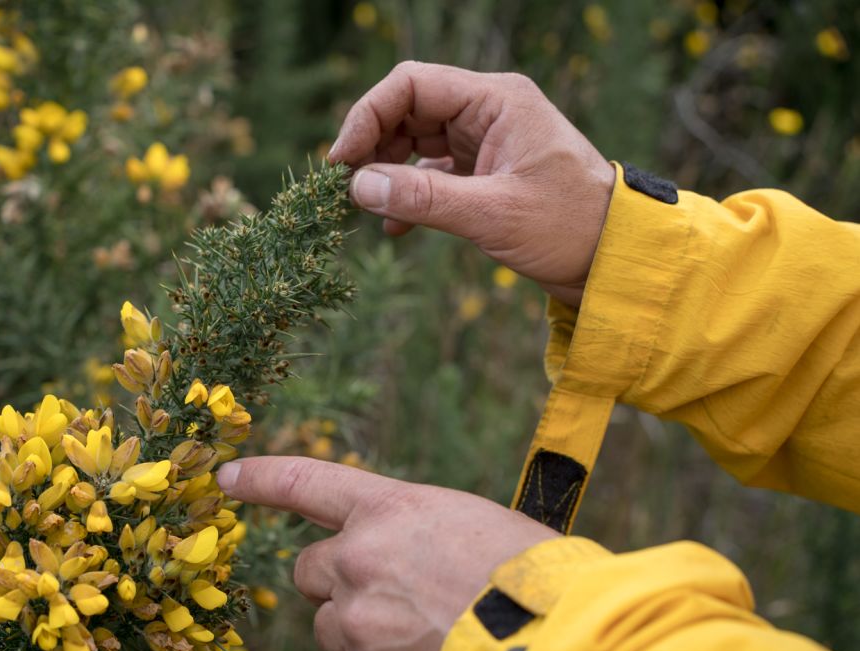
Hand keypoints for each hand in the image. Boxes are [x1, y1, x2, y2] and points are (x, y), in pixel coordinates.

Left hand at [217, 456, 557, 650]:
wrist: (555, 645)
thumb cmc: (530, 579)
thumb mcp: (470, 527)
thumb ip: (413, 537)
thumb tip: (395, 569)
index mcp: (390, 509)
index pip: (306, 482)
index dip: (262, 478)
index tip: (227, 477)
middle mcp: (359, 558)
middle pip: (311, 571)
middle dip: (339, 584)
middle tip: (393, 601)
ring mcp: (357, 620)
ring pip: (331, 628)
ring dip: (363, 633)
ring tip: (427, 641)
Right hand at [328, 61, 615, 307]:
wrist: (614, 258)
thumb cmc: (568, 227)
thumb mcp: (493, 214)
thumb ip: (424, 198)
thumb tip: (358, 186)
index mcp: (497, 101)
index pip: (412, 85)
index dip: (367, 115)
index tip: (341, 160)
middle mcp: (489, 111)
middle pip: (408, 109)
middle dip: (373, 145)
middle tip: (347, 187)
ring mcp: (486, 140)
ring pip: (415, 140)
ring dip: (388, 172)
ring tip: (370, 207)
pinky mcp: (485, 171)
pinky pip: (432, 171)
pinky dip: (410, 194)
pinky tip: (395, 227)